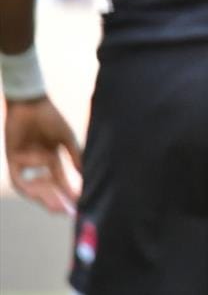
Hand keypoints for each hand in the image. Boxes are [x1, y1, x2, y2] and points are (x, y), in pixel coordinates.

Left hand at [4, 97, 81, 213]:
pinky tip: (39, 192)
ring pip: (33, 187)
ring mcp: (25, 163)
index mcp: (53, 158)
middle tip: (65, 212)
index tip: (78, 205)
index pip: (61, 181)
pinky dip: (29, 186)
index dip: (69, 193)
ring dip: (44, 197)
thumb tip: (85, 176)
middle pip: (47, 188)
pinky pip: (19, 179)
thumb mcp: (67, 139)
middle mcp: (38, 164)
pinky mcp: (12, 159)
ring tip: (55, 206)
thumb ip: (74, 157)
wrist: (31, 103)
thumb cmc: (51, 118)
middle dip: (56, 201)